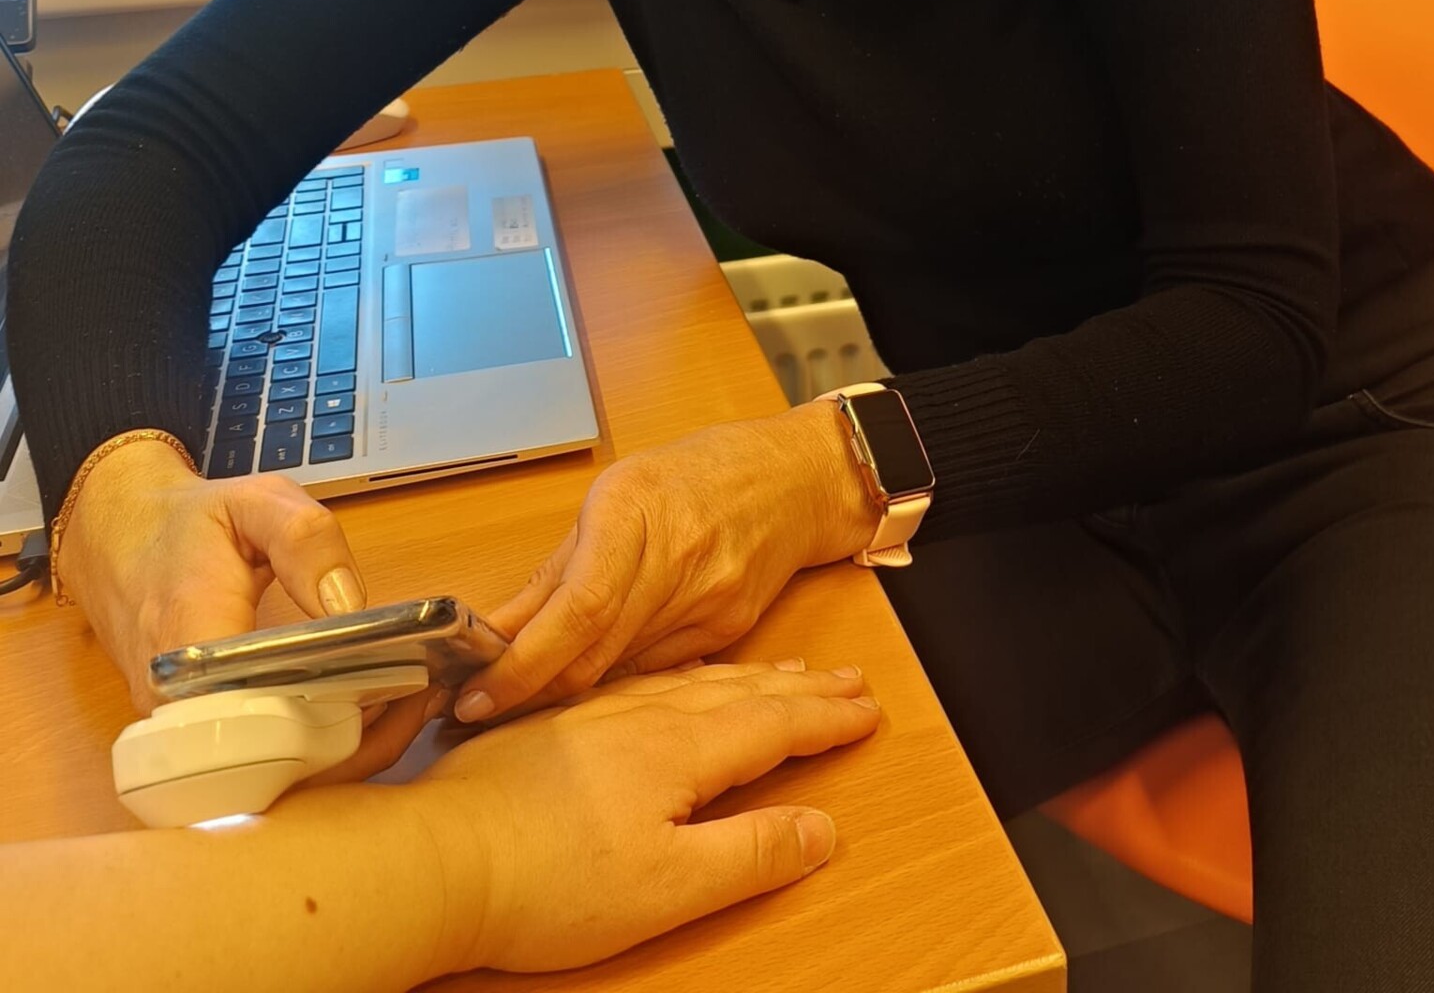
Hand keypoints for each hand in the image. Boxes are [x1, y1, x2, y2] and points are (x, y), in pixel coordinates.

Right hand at [56, 438, 432, 774]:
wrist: (118, 542)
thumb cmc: (190, 524)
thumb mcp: (255, 502)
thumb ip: (307, 541)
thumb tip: (349, 606)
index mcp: (192, 643)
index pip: (262, 719)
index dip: (333, 721)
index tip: (396, 694)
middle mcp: (178, 707)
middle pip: (273, 762)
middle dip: (352, 744)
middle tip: (420, 704)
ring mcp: (182, 731)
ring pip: (269, 773)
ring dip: (340, 752)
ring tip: (406, 707)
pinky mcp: (193, 738)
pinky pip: (259, 762)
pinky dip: (313, 750)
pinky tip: (365, 714)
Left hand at [413, 660, 880, 974]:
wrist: (437, 855)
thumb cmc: (548, 883)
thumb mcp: (667, 887)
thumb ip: (750, 853)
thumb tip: (822, 827)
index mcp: (680, 749)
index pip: (774, 724)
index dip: (825, 718)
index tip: (870, 709)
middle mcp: (644, 717)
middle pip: (742, 691)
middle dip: (801, 687)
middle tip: (849, 679)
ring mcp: (598, 714)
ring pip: (694, 681)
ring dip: (751, 676)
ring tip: (786, 672)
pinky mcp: (557, 724)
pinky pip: (648, 681)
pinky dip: (690, 676)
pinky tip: (683, 680)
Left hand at [457, 401, 875, 722]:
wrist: (794, 479)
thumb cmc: (695, 476)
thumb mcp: (616, 495)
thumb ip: (556, 572)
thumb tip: (489, 634)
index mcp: (636, 510)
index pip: (577, 609)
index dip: (522, 664)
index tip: (473, 699)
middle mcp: (677, 557)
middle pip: (595, 653)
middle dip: (529, 690)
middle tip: (472, 714)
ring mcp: (711, 599)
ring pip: (621, 673)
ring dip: (566, 693)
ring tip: (516, 707)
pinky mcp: (730, 631)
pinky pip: (657, 673)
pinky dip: (617, 685)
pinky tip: (590, 689)